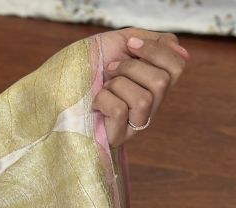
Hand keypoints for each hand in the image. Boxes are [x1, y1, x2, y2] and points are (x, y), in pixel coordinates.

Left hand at [94, 29, 188, 146]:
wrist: (54, 87)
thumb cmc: (86, 65)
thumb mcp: (120, 42)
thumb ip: (152, 42)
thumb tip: (182, 51)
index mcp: (152, 82)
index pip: (178, 66)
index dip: (158, 51)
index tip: (130, 44)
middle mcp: (148, 106)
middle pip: (164, 82)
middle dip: (133, 67)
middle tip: (110, 68)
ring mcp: (133, 125)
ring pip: (145, 99)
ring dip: (118, 84)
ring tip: (102, 86)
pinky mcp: (116, 138)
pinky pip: (121, 112)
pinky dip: (104, 100)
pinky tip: (94, 103)